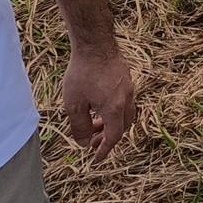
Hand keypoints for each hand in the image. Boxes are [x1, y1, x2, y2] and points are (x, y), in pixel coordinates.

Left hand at [61, 44, 135, 161]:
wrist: (95, 43)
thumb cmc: (82, 73)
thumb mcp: (74, 104)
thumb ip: (79, 127)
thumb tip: (83, 143)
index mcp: (114, 109)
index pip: (114, 136)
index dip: (105, 150)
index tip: (96, 158)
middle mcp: (126, 99)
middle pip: (123, 126)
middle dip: (108, 137)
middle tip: (92, 141)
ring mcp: (128, 87)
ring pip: (125, 113)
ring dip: (110, 123)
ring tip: (93, 123)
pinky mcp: (126, 77)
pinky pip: (124, 100)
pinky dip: (113, 110)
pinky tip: (98, 105)